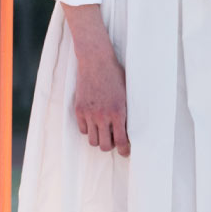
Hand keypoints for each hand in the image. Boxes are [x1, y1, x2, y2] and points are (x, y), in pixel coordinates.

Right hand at [62, 4, 129, 155]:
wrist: (96, 60)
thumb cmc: (115, 75)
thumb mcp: (127, 93)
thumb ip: (127, 112)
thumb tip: (131, 129)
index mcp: (118, 112)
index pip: (121, 142)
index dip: (124, 150)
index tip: (126, 151)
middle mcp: (103, 116)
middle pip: (104, 146)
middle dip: (111, 145)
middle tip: (114, 139)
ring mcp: (89, 113)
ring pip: (92, 140)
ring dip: (99, 138)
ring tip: (104, 131)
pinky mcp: (79, 109)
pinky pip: (83, 130)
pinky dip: (89, 130)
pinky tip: (94, 123)